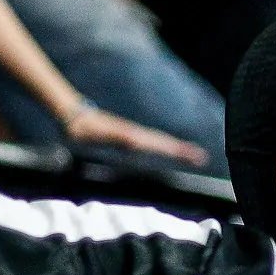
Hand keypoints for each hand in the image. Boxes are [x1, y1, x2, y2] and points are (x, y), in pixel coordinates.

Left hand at [63, 104, 207, 166]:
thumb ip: (115, 135)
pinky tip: (167, 152)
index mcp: (133, 136)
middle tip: (202, 158)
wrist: (74, 116)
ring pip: (159, 142)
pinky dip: (164, 147)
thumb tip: (135, 139)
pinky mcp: (128, 137)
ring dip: (177, 149)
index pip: (161, 144)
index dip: (178, 151)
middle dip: (183, 151)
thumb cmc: (83, 129)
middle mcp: (136, 135)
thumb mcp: (99, 134)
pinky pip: (151, 143)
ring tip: (193, 156)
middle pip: (165, 143)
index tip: (195, 156)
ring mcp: (133, 135)